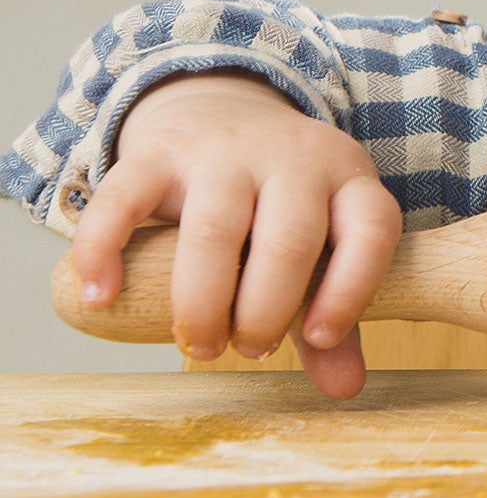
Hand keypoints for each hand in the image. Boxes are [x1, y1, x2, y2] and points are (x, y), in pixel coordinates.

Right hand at [70, 71, 399, 399]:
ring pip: (213, 229)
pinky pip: (125, 199)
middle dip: (265, 311)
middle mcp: (293, 158)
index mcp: (348, 178)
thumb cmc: (280, 200)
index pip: (371, 230)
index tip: (318, 339)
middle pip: (288, 241)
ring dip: (202, 302)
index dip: (351, 291)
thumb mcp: (323, 238)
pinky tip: (104, 295)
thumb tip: (344, 388)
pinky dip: (106, 250)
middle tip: (248, 349)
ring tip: (198, 345)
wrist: (222, 108)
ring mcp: (225, 151)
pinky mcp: (158, 153)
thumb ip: (332, 308)